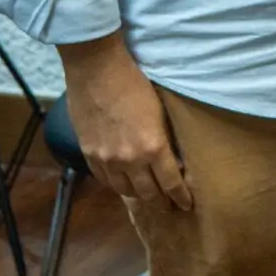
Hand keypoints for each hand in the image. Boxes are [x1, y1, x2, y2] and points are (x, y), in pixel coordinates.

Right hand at [56, 32, 191, 209]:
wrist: (97, 70)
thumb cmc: (136, 83)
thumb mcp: (161, 111)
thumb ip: (165, 138)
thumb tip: (172, 158)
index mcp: (153, 147)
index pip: (171, 182)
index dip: (180, 196)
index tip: (186, 204)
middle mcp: (130, 160)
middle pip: (147, 193)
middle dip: (161, 200)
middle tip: (168, 203)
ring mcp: (106, 160)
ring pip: (124, 190)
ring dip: (138, 194)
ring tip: (147, 195)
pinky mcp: (88, 155)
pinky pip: (104, 180)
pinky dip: (116, 184)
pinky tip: (122, 182)